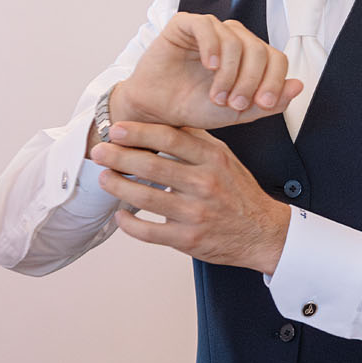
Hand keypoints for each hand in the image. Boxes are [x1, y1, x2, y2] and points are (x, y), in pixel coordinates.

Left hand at [90, 121, 292, 271]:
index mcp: (213, 160)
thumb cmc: (239, 192)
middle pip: (153, 166)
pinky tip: (121, 214)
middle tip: (99, 151)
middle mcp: (205, 185)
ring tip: (103, 178)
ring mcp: (195, 214)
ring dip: (118, 186)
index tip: (117, 129)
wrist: (262, 232)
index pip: (171, 139)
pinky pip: (149, 231)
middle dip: (119, 157)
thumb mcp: (226, 159)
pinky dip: (129, 223)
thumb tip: (164, 123)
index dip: (139, 133)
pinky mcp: (188, 239)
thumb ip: (197, 141)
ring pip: (145, 198)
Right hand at [109, 13, 301, 131]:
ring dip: (229, 73)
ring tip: (216, 95)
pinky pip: (207, 26)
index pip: (278, 59)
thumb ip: (270, 102)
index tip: (261, 104)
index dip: (274, 81)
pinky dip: (213, 47)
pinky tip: (209, 67)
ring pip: (236, 41)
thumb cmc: (196, 107)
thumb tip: (299, 85)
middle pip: (260, 50)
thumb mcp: (239, 112)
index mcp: (252, 56)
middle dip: (250, 81)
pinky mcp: (186, 24)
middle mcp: (235, 38)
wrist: (158, 111)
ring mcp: (212, 29)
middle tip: (233, 104)